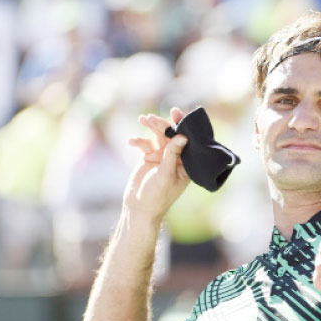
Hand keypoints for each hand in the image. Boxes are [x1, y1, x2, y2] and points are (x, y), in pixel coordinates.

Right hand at [123, 107, 188, 221]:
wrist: (139, 208)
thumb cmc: (157, 195)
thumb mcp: (165, 174)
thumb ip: (172, 154)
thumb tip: (183, 136)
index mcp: (187, 164)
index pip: (188, 141)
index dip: (182, 125)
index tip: (175, 111)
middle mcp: (177, 159)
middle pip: (171, 136)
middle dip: (162, 125)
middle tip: (152, 117)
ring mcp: (162, 157)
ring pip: (158, 137)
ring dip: (151, 127)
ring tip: (143, 119)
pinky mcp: (149, 158)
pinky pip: (145, 144)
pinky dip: (139, 141)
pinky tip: (132, 141)